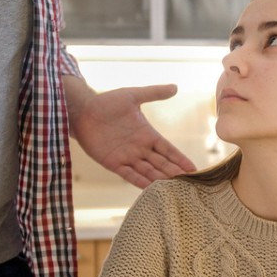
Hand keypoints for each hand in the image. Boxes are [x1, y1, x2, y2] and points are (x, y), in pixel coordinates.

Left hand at [65, 79, 195, 187]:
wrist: (82, 111)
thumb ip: (154, 93)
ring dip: (161, 180)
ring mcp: (127, 157)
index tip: (194, 169)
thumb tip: (175, 87)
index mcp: (147, 134)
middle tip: (189, 183)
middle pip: (161, 163)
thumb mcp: (132, 96)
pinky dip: (140, 182)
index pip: (168, 150)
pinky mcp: (114, 163)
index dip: (180, 159)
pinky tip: (152, 189)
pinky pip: (130, 175)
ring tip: (175, 189)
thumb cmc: (107, 102)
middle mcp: (140, 148)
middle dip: (174, 173)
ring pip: (149, 171)